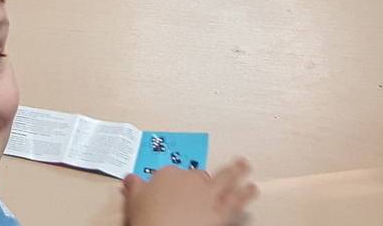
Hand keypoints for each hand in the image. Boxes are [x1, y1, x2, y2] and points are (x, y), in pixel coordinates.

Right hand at [122, 159, 256, 225]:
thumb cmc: (147, 217)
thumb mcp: (134, 201)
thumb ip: (135, 188)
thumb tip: (130, 179)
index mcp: (168, 175)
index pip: (174, 174)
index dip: (176, 182)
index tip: (176, 188)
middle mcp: (190, 180)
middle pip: (200, 175)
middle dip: (208, 173)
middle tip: (217, 167)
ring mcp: (207, 194)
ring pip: (224, 179)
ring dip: (236, 171)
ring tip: (245, 165)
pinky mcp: (220, 211)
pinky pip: (236, 200)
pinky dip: (245, 194)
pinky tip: (252, 189)